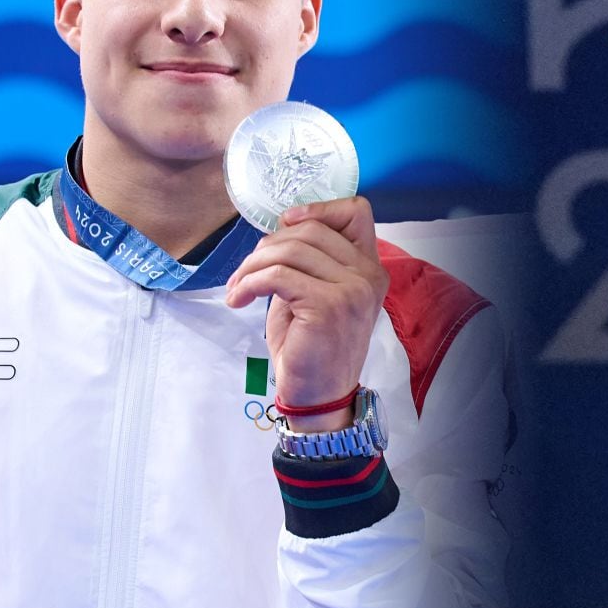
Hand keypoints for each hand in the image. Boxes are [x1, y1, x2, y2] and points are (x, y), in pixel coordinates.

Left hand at [225, 197, 389, 430]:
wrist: (319, 398)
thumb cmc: (312, 349)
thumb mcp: (317, 296)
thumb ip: (310, 262)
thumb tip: (278, 232)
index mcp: (370, 268)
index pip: (356, 211)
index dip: (318, 209)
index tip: (285, 226)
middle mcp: (368, 275)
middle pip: (310, 229)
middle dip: (267, 245)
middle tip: (245, 272)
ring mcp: (352, 289)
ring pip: (289, 249)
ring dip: (251, 265)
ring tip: (237, 286)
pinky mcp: (327, 305)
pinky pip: (277, 275)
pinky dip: (249, 283)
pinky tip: (238, 299)